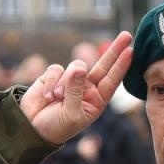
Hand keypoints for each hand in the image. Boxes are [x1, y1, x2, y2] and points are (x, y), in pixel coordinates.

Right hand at [18, 31, 132, 145]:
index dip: (121, 66)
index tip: (131, 51)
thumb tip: (80, 67)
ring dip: (65, 82)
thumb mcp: (71, 114)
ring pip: (76, 66)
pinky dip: (51, 82)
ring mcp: (71, 80)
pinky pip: (56, 69)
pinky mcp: (54, 75)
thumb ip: (76, 91)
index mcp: (96, 100)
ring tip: (56, 99)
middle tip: (127, 36)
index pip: (112, 81)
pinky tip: (47, 96)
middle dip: (113, 51)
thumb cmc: (56, 127)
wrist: (31, 128)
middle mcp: (87, 88)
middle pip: (102, 65)